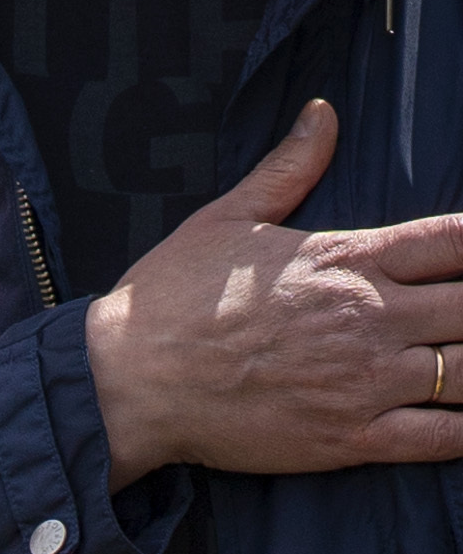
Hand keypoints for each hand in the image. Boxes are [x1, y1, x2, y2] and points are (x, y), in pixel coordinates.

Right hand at [83, 102, 462, 484]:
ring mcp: (366, 381)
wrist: (123, 380)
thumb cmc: (169, 300)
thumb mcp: (224, 219)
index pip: (459, 239)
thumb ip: (287, 169)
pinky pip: (443, 438)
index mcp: (349, 259)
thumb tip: (322, 115)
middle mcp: (372, 316)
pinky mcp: (351, 437)